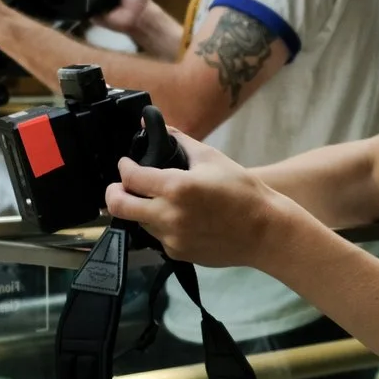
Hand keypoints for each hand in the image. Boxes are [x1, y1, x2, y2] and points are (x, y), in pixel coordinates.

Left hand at [105, 131, 295, 269]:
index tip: (127, 162)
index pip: (130, 177)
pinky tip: (178, 217)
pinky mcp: (178, 254)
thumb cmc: (242, 190)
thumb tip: (152, 123)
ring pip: (138, 222)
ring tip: (157, 199)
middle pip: (118, 206)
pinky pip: (157, 237)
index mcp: (176, 187)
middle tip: (120, 185)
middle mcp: (168, 216)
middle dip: (114, 192)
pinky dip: (160, 224)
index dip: (124, 166)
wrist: (265, 231)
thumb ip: (177, 139)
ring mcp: (172, 238)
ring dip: (141, 209)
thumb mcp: (210, 157)